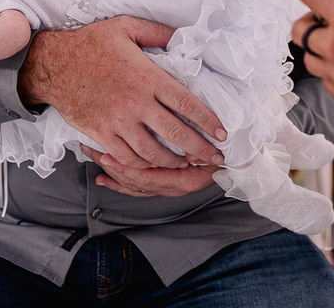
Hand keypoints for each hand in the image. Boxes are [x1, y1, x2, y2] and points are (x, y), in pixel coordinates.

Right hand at [19, 16, 226, 168]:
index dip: (208, 121)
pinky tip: (152, 165)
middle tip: (215, 159)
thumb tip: (183, 35)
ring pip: (153, 152)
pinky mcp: (101, 133)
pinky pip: (127, 157)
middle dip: (200, 149)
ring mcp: (118, 121)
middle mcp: (136, 103)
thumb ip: (157, 32)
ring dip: (174, 162)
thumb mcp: (126, 27)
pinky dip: (142, 165)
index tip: (222, 133)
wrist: (53, 64)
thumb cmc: (90, 43)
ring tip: (186, 164)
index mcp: (147, 77)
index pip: (187, 104)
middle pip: (176, 134)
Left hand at [81, 146, 219, 197]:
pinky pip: (138, 187)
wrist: (243, 160)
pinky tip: (102, 179)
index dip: (126, 169)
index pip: (147, 179)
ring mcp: (168, 185)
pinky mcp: (165, 181)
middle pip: (136, 182)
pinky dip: (119, 183)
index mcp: (185, 181)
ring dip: (111, 171)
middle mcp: (174, 186)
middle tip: (90, 150)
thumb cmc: (231, 150)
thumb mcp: (216, 148)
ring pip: (134, 184)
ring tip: (91, 156)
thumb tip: (181, 146)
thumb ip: (196, 148)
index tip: (107, 157)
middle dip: (111, 167)